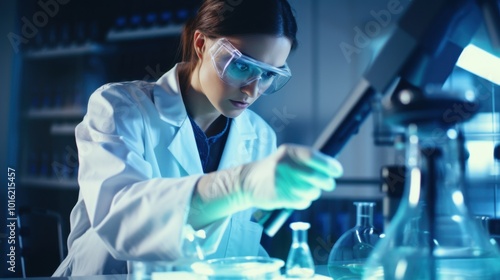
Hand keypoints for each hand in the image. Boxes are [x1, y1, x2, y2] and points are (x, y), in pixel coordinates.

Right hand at [190, 144, 342, 227]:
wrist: (248, 181)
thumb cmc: (275, 169)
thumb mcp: (287, 157)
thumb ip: (308, 161)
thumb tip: (333, 168)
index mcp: (289, 152)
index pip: (315, 157)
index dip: (330, 165)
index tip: (337, 171)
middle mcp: (285, 165)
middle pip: (317, 176)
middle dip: (327, 182)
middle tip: (328, 183)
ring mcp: (282, 182)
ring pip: (312, 191)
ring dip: (314, 192)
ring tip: (306, 189)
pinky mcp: (280, 197)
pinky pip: (303, 201)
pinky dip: (304, 201)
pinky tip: (295, 196)